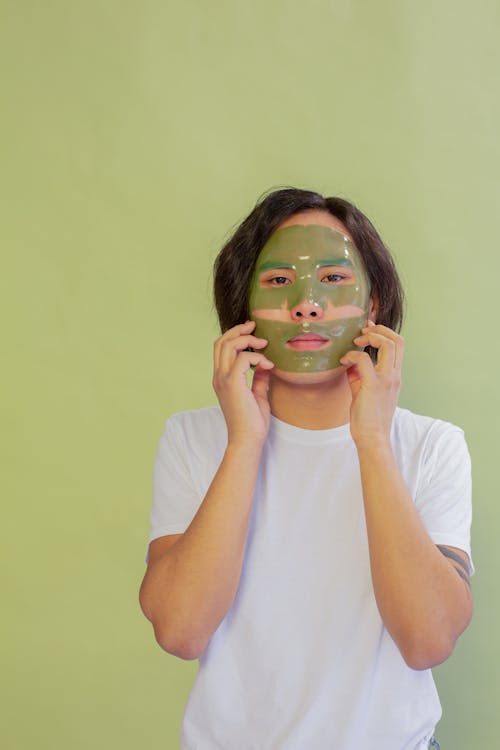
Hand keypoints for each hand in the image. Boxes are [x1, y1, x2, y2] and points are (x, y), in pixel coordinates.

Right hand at [213, 320, 273, 445]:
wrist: (247, 439)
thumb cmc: (252, 422)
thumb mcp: (257, 395)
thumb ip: (258, 379)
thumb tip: (264, 365)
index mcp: (221, 378)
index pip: (221, 348)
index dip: (234, 335)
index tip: (252, 331)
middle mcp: (219, 376)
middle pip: (221, 342)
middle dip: (238, 330)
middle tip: (254, 326)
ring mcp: (223, 380)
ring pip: (228, 346)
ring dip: (247, 340)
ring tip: (264, 344)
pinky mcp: (232, 384)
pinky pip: (242, 359)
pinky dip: (256, 357)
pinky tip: (268, 365)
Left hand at [339, 321, 403, 444]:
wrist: (372, 438)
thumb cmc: (367, 417)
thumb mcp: (363, 390)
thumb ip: (359, 374)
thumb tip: (349, 361)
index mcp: (395, 376)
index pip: (399, 345)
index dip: (384, 332)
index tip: (367, 330)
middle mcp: (394, 375)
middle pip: (397, 340)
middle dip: (379, 329)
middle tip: (362, 332)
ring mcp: (387, 380)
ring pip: (388, 345)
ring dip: (370, 337)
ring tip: (355, 342)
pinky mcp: (373, 386)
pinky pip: (364, 360)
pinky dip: (352, 355)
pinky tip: (343, 361)